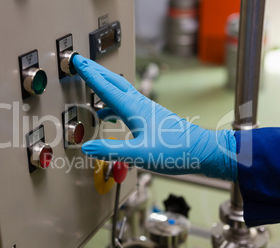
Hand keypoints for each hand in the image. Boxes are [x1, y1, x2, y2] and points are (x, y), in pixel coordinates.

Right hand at [72, 55, 236, 180]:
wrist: (202, 151)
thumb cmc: (175, 151)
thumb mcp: (138, 154)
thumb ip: (111, 150)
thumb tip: (87, 148)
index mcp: (133, 109)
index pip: (106, 87)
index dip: (89, 75)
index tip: (77, 62)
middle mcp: (139, 105)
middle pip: (113, 82)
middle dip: (96, 72)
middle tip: (82, 63)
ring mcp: (146, 110)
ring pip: (120, 92)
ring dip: (104, 86)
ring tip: (91, 85)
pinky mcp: (150, 117)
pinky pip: (125, 105)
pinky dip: (112, 105)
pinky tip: (107, 116)